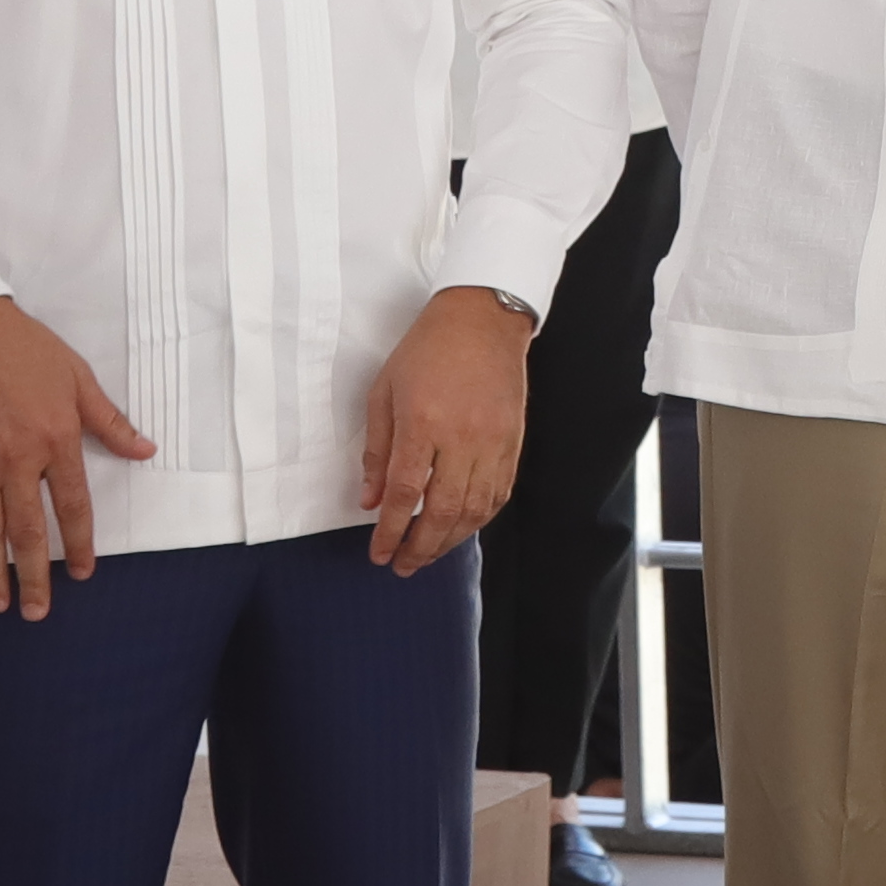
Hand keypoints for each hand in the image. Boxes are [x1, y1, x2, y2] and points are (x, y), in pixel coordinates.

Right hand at [0, 300, 157, 618]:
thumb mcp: (78, 379)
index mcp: (56, 440)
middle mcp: (17, 460)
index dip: (80, 544)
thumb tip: (146, 451)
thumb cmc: (26, 350)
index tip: (84, 574)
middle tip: (37, 612)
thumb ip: (110, 422)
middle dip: (34, 576)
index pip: (73, 506)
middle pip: (29, 531)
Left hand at [360, 288, 534, 575]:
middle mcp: (462, 437)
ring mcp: (493, 441)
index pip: (406, 493)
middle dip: (421, 547)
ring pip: (476, 509)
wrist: (483, 319)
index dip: (391, 531)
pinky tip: (462, 528)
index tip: (379, 554)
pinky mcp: (514, 441)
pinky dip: (480, 518)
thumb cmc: (426, 350)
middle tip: (403, 566)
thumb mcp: (385, 392)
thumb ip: (378, 451)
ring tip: (429, 554)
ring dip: (451, 540)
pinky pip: (499, 493)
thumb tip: (371, 501)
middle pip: (444, 510)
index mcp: (423, 422)